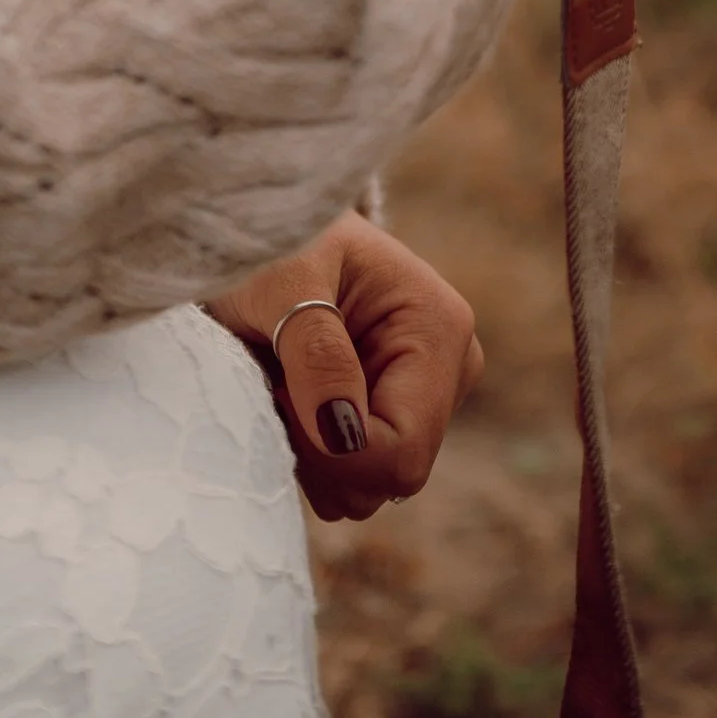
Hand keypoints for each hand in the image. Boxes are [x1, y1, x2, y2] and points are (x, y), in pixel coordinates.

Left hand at [204, 211, 483, 522]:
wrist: (267, 230)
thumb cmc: (277, 243)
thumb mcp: (284, 280)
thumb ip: (317, 355)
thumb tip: (345, 432)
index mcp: (439, 328)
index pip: (401, 448)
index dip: (332, 449)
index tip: (281, 392)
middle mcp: (449, 369)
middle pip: (391, 476)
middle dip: (323, 454)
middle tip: (278, 388)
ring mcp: (426, 398)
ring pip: (370, 487)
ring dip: (313, 454)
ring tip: (285, 385)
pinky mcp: (395, 417)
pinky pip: (354, 478)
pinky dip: (314, 454)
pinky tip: (295, 400)